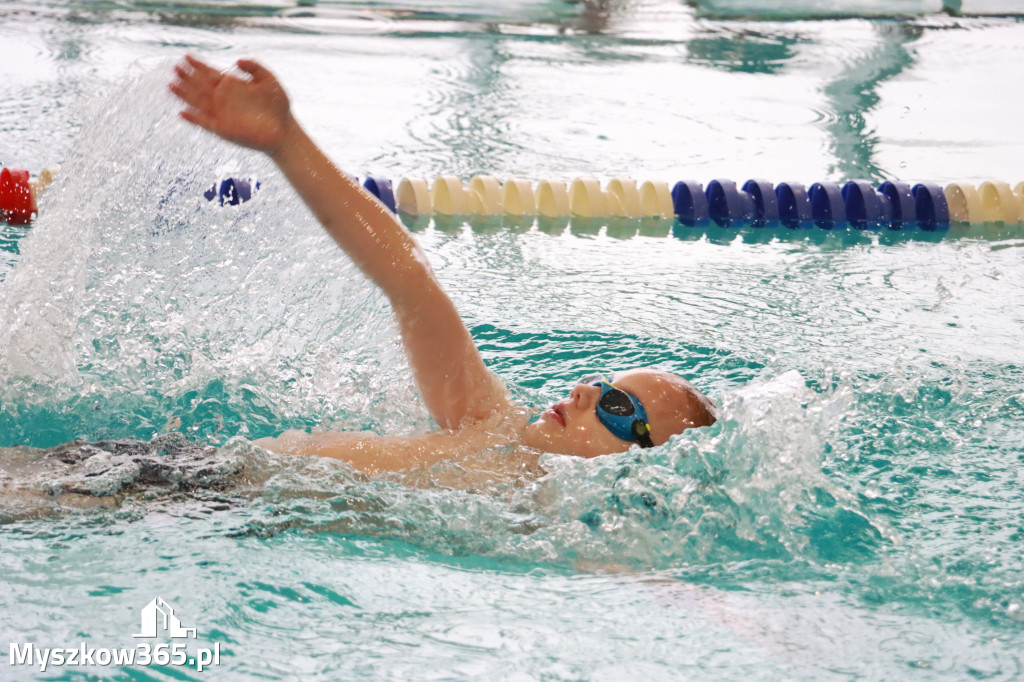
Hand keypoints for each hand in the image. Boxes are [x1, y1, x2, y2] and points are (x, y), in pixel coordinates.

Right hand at [169, 55, 292, 154]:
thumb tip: (237, 61)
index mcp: (232, 86)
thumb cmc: (278, 106)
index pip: (210, 73)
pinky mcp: (223, 129)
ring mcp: (221, 114)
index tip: (187, 56)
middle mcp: (223, 99)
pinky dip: (194, 119)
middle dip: (188, 77)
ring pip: (198, 102)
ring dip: (185, 95)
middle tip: (176, 67)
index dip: (198, 65)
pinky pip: (205, 123)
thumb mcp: (269, 81)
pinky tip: (183, 113)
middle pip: (200, 86)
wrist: (285, 131)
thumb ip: (255, 67)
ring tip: (172, 85)